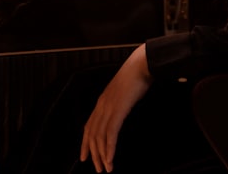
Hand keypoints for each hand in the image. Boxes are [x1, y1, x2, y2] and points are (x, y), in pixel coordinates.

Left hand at [81, 44, 152, 171]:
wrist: (143, 64)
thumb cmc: (138, 76)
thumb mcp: (125, 92)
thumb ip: (120, 102)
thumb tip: (122, 109)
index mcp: (103, 101)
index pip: (89, 126)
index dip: (86, 143)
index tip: (85, 157)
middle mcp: (102, 105)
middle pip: (92, 134)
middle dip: (94, 154)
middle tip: (98, 169)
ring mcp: (109, 107)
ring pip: (100, 137)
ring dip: (102, 155)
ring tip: (106, 168)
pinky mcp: (117, 110)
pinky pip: (110, 134)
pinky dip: (109, 148)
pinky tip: (111, 159)